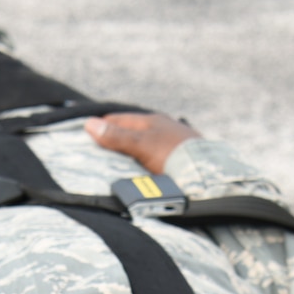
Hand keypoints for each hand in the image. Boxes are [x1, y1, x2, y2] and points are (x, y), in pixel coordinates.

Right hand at [85, 112, 200, 173]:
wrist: (208, 174)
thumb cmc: (173, 154)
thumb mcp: (141, 144)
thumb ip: (116, 136)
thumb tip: (89, 124)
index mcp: (152, 121)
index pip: (119, 119)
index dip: (102, 125)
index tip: (85, 133)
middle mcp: (163, 128)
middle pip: (132, 132)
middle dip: (116, 139)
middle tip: (97, 150)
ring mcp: (172, 144)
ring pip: (145, 145)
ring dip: (132, 152)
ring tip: (116, 164)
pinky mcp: (180, 160)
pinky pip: (156, 159)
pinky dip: (145, 163)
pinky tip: (142, 172)